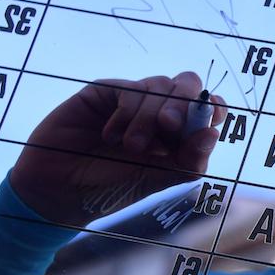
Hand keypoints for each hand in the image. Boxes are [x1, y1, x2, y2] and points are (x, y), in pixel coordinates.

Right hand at [9, 72, 227, 225]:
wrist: (61, 190)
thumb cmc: (113, 187)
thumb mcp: (157, 180)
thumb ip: (188, 160)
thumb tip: (213, 133)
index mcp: (181, 132)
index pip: (209, 106)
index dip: (213, 106)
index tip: (209, 117)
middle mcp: (161, 111)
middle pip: (188, 84)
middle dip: (183, 103)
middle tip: (169, 125)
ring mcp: (134, 99)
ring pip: (160, 86)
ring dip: (149, 116)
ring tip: (131, 145)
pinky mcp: (107, 92)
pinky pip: (130, 89)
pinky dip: (127, 112)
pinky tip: (111, 136)